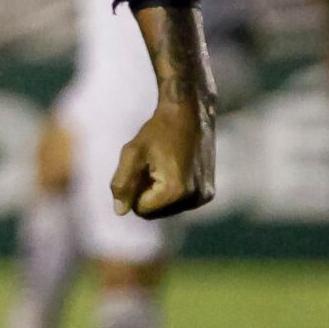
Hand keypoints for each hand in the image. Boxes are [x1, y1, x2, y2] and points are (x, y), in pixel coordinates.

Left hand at [111, 99, 214, 219]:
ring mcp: (203, 197)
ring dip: (158, 193)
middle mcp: (193, 199)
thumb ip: (122, 183)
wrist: (188, 115)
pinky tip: (174, 169)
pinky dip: (172, 191)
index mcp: (174, 190)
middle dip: (146, 194)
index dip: (133, 191)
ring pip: (167, 209)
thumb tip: (120, 211)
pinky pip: (180, 203)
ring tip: (161, 166)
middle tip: (149, 167)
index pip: (141, 210)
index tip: (139, 169)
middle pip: (155, 212)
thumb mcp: (132, 153)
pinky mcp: (208, 193)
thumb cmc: (157, 131)